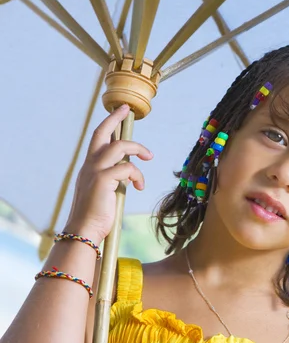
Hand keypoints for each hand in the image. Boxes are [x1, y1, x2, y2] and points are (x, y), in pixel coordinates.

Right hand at [63, 105, 152, 244]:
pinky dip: (138, 175)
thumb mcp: (105, 192)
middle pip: (101, 133)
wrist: (84, 231)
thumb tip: (128, 174)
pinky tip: (139, 187)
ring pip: (119, 147)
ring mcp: (94, 171)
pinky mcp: (102, 180)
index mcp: (89, 167)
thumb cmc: (96, 215)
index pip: (98, 139)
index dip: (109, 123)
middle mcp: (89, 165)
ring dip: (138, 148)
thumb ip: (113, 179)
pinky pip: (128, 168)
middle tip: (128, 111)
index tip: (120, 112)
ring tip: (149, 156)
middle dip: (115, 118)